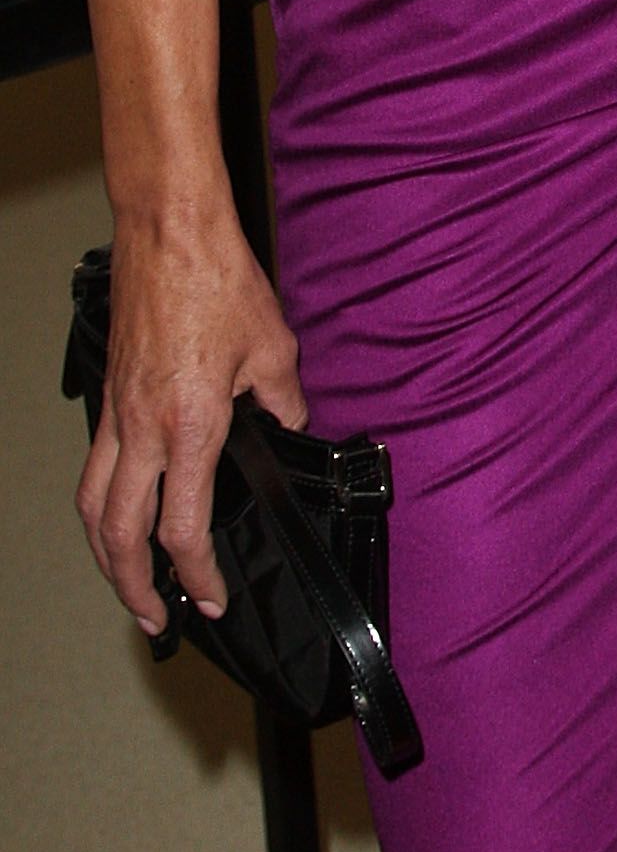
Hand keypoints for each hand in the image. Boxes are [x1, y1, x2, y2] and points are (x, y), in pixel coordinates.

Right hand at [76, 211, 305, 634]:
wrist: (169, 234)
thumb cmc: (219, 280)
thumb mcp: (276, 348)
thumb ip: (284, 403)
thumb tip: (288, 427)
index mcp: (190, 426)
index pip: (182, 529)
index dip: (196, 575)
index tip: (210, 598)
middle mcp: (143, 429)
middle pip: (119, 536)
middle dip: (134, 588)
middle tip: (154, 618)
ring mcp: (118, 413)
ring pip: (93, 506)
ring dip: (106, 556)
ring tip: (127, 583)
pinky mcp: (109, 395)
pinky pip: (94, 468)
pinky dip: (100, 506)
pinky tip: (118, 513)